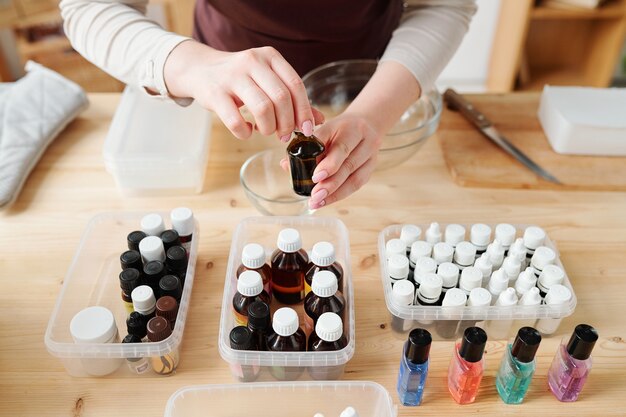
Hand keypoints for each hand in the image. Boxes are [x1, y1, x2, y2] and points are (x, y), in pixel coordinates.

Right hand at [164, 40, 322, 139]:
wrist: (200, 70)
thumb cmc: (241, 79)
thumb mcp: (267, 81)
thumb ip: (292, 99)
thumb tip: (318, 120)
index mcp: (270, 57)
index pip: (295, 84)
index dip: (304, 110)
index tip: (307, 129)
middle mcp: (252, 61)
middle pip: (281, 98)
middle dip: (287, 123)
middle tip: (284, 135)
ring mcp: (232, 76)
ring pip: (262, 108)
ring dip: (268, 128)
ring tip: (265, 131)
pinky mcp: (215, 92)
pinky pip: (236, 120)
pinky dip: (245, 132)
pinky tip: (246, 130)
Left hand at [282, 113, 382, 208]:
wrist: (366, 123)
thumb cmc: (339, 128)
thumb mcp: (324, 129)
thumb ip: (307, 145)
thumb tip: (286, 165)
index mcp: (349, 126)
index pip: (340, 146)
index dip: (329, 163)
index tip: (315, 177)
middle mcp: (363, 140)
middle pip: (349, 164)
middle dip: (331, 182)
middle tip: (315, 195)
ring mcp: (371, 154)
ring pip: (354, 177)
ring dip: (335, 192)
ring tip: (317, 202)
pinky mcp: (371, 167)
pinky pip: (357, 184)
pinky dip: (340, 194)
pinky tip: (326, 201)